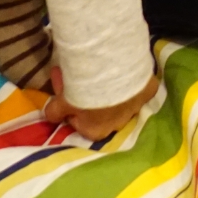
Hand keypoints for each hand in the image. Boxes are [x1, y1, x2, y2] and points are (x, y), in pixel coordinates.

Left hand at [40, 66, 160, 140]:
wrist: (115, 72)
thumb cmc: (84, 92)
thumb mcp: (61, 103)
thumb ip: (54, 112)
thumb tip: (50, 115)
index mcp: (94, 132)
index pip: (77, 121)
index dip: (69, 105)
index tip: (65, 89)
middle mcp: (117, 125)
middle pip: (98, 111)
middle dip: (86, 96)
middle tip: (75, 73)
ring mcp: (135, 108)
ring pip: (119, 99)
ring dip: (108, 88)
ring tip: (96, 66)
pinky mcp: (148, 91)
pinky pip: (137, 86)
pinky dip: (129, 79)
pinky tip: (119, 66)